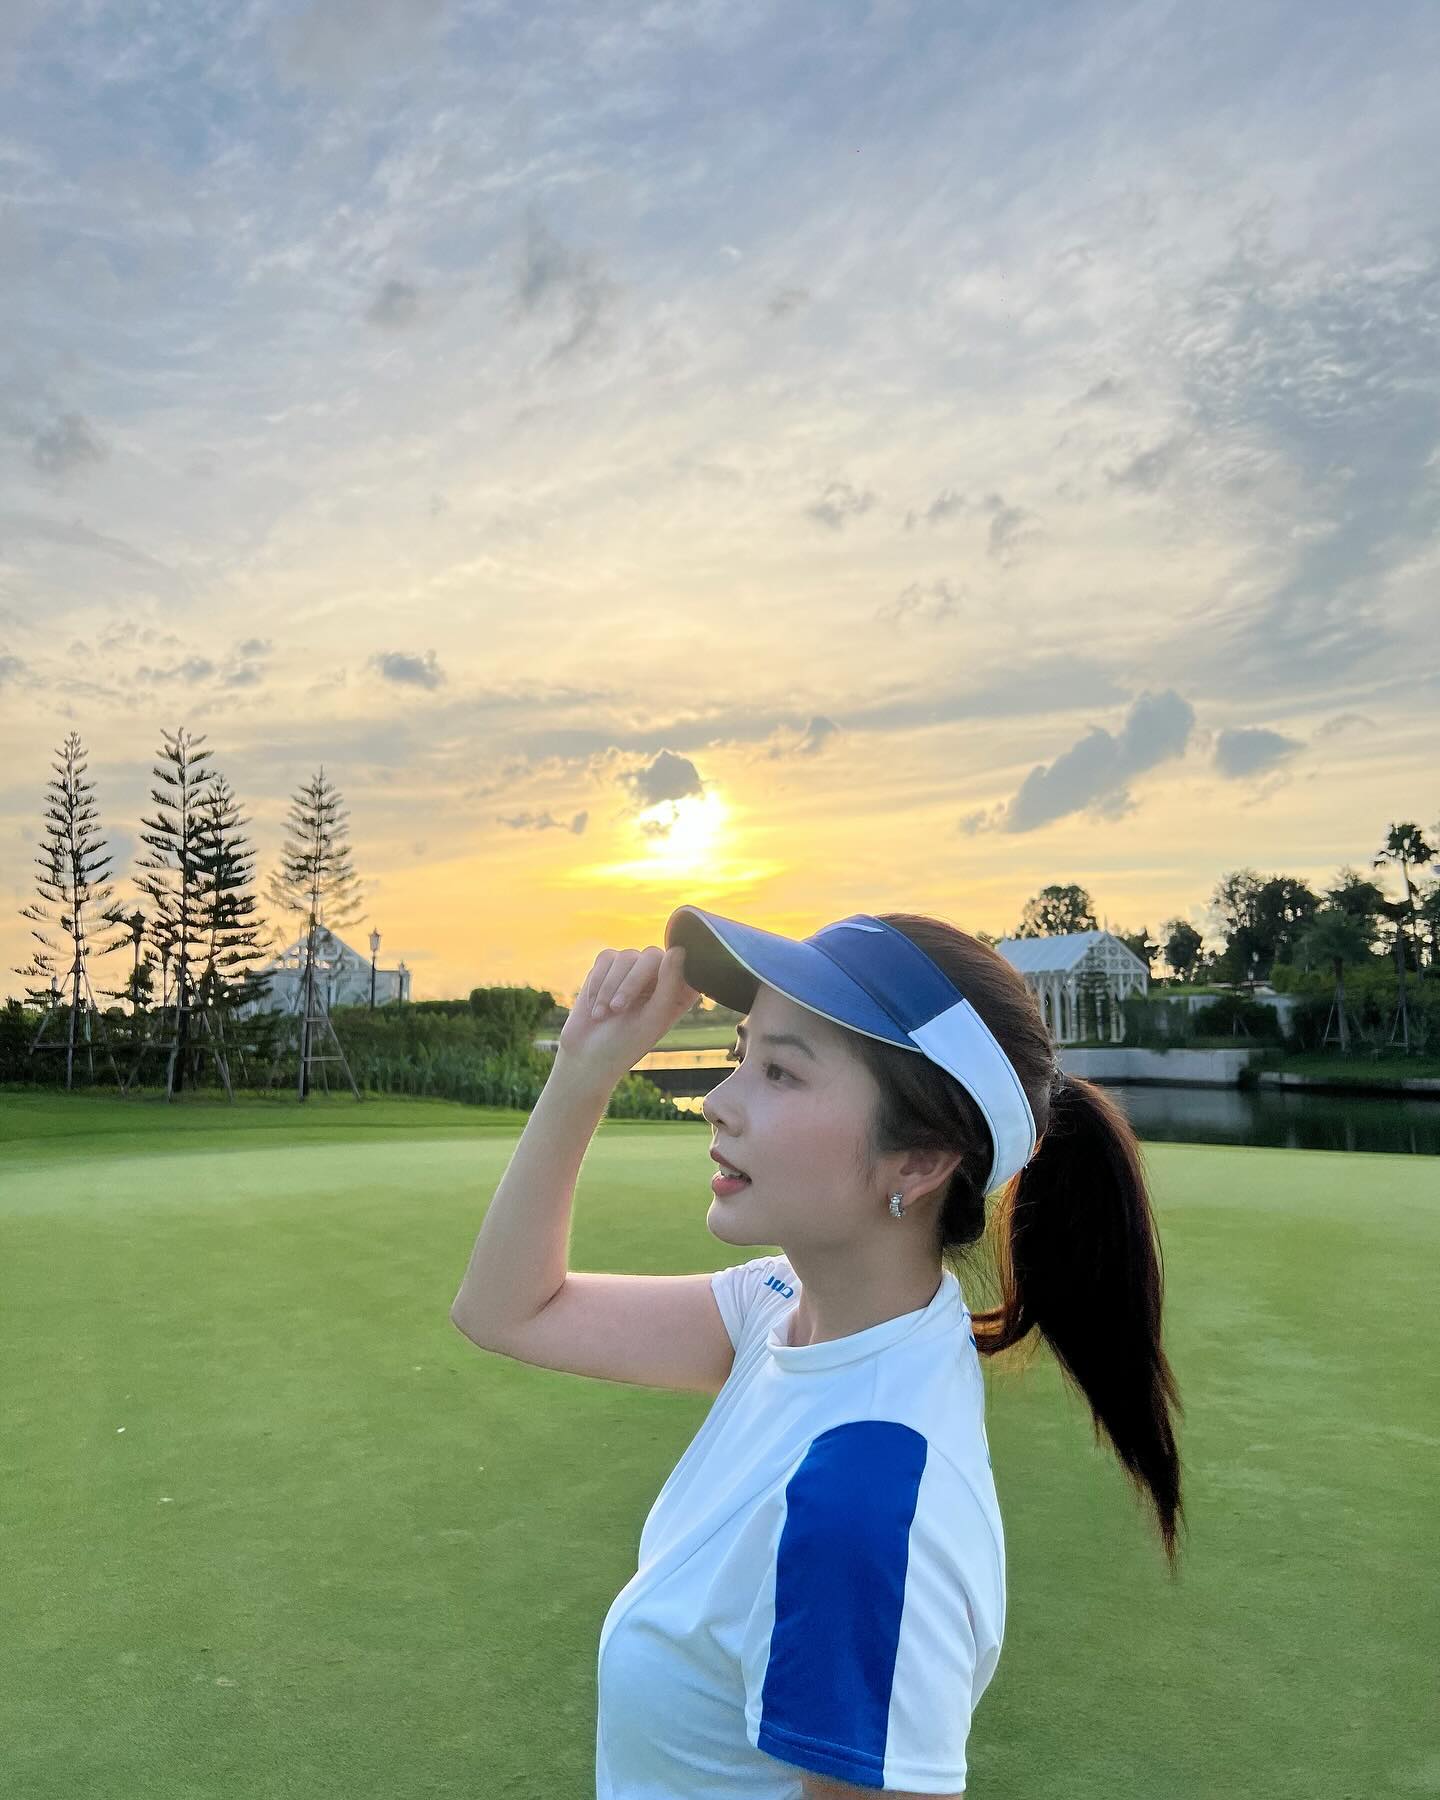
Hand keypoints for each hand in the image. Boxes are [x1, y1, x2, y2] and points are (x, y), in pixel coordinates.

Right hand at [555, 944, 702, 1088]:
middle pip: (652, 956)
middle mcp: (658, 977)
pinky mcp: (609, 968)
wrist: (586, 1055)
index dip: (669, 975)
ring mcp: (633, 971)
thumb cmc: (625, 1043)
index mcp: (678, 992)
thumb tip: (679, 950)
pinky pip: (606, 958)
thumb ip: (669, 984)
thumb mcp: (653, 1018)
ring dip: (610, 987)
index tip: (652, 998)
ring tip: (602, 1014)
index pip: (685, 965)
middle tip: (618, 1009)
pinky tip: (594, 1005)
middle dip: (631, 983)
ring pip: (626, 956)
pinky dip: (597, 982)